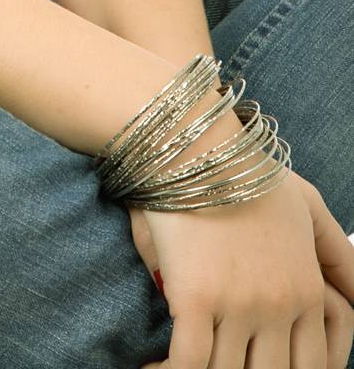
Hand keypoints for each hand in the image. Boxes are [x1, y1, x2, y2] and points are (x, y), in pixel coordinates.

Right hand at [126, 169, 353, 367]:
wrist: (197, 144)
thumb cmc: (247, 171)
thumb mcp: (309, 206)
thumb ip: (339, 254)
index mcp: (308, 289)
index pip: (308, 366)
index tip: (251, 362)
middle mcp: (280, 304)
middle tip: (220, 358)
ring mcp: (240, 304)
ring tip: (183, 364)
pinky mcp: (197, 298)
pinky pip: (187, 363)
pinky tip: (154, 367)